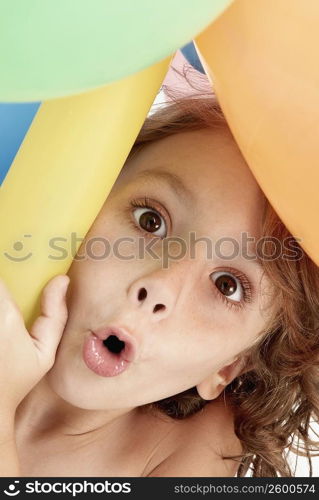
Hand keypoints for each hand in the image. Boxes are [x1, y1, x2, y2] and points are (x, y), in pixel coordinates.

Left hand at [0, 274, 69, 413]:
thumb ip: (56, 315)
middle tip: (8, 293)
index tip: (9, 265)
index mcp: (5, 316)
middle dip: (2, 291)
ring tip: (4, 308)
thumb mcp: (45, 352)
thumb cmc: (17, 380)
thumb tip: (62, 280)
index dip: (5, 268)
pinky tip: (1, 328)